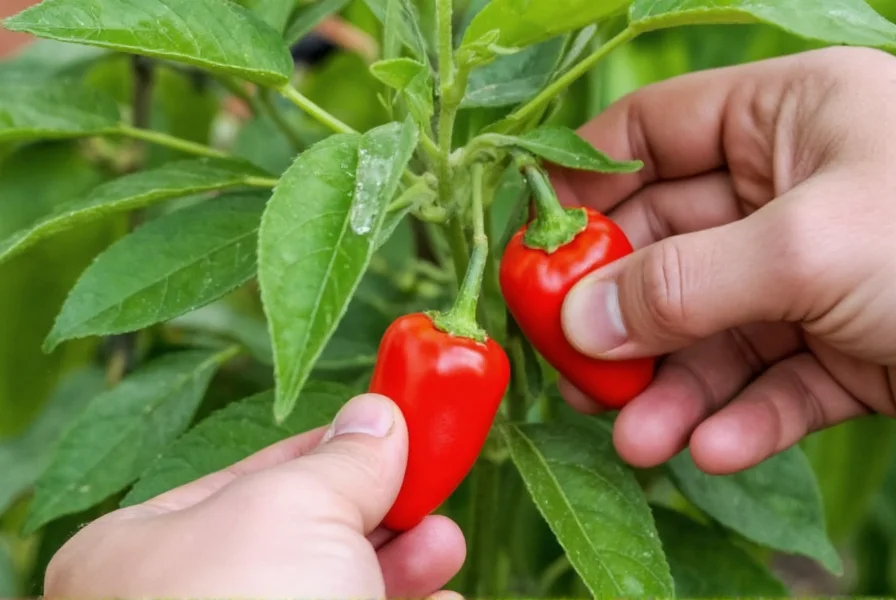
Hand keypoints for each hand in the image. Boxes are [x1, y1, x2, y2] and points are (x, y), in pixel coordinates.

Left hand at [43, 394, 465, 598]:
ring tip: (446, 546)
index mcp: (143, 548)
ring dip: (402, 565)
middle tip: (433, 492)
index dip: (335, 447)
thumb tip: (379, 416)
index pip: (254, 474)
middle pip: (300, 536)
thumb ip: (342, 459)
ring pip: (332, 589)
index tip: (399, 429)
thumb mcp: (295, 508)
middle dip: (379, 511)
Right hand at [552, 46, 895, 474]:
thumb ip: (684, 280)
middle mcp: (793, 190)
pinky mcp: (849, 349)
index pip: (650, 136)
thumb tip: (579, 317)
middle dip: (622, 313)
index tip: (529, 248)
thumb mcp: (810, 244)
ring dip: (673, 386)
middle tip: (575, 370)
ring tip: (638, 439)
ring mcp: (818, 273)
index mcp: (786, 118)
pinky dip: (743, 418)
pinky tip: (713, 451)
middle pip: (669, 247)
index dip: (581, 186)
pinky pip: (776, 381)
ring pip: (715, 328)